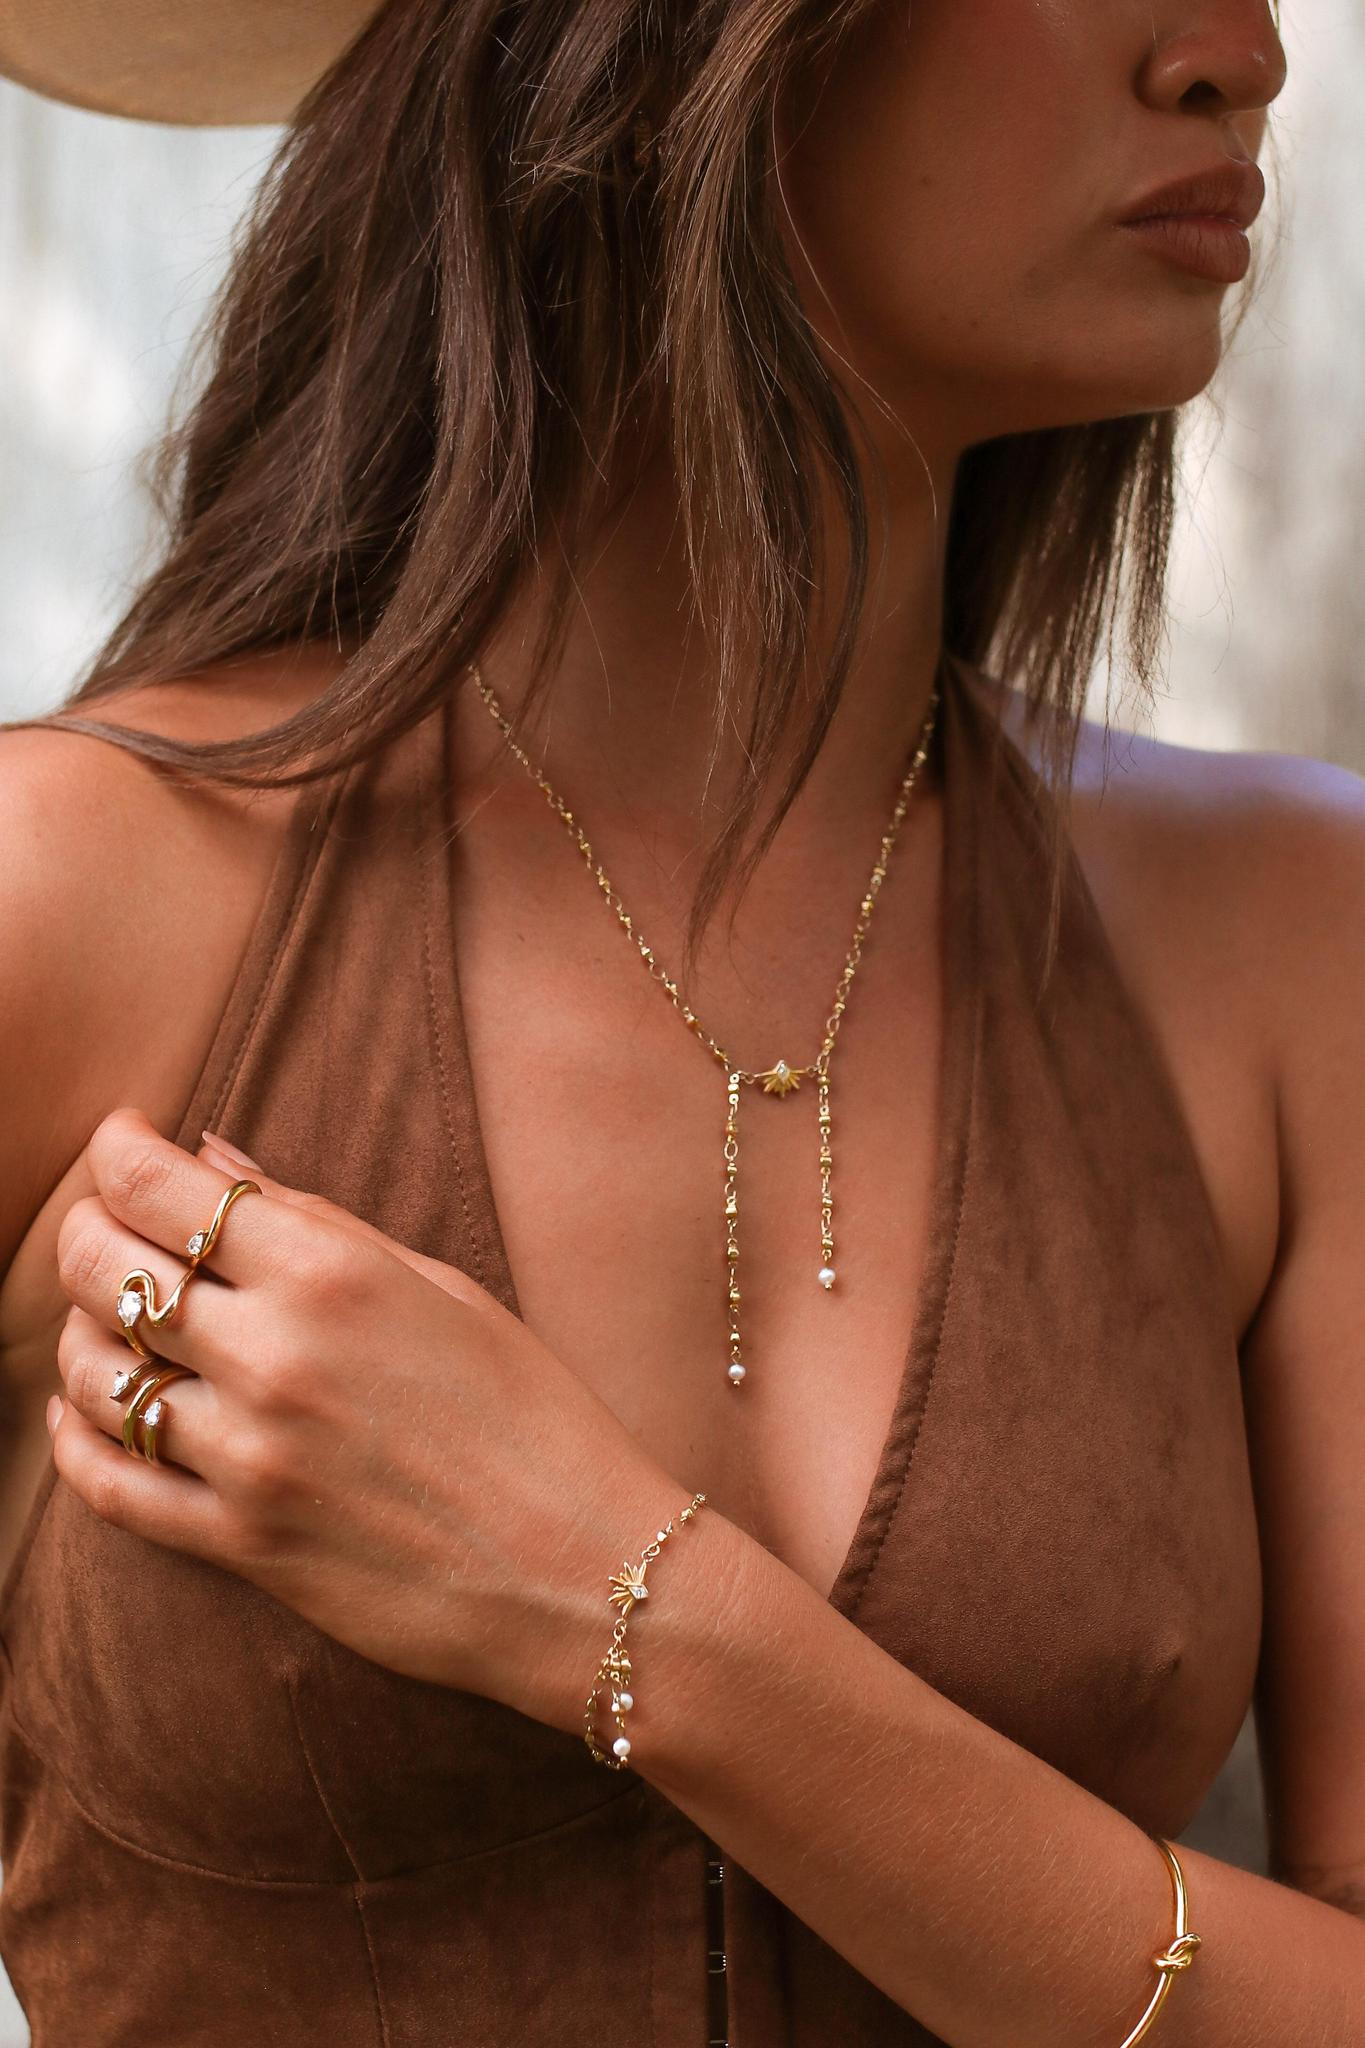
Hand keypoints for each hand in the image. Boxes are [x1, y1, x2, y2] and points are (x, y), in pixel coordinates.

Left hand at [49, 1107, 688, 1734]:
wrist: (579, 1565)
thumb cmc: (531, 1411)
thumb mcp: (441, 1288)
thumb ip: (315, 1220)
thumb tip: (209, 1157)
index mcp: (334, 1274)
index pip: (159, 1187)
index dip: (116, 1151)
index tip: (119, 1141)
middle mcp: (277, 1356)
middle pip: (104, 1269)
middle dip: (84, 1229)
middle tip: (102, 1223)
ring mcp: (252, 1456)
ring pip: (92, 1374)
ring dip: (81, 1333)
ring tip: (108, 1319)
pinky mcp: (242, 1543)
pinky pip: (110, 1486)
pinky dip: (77, 1440)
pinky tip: (85, 1413)